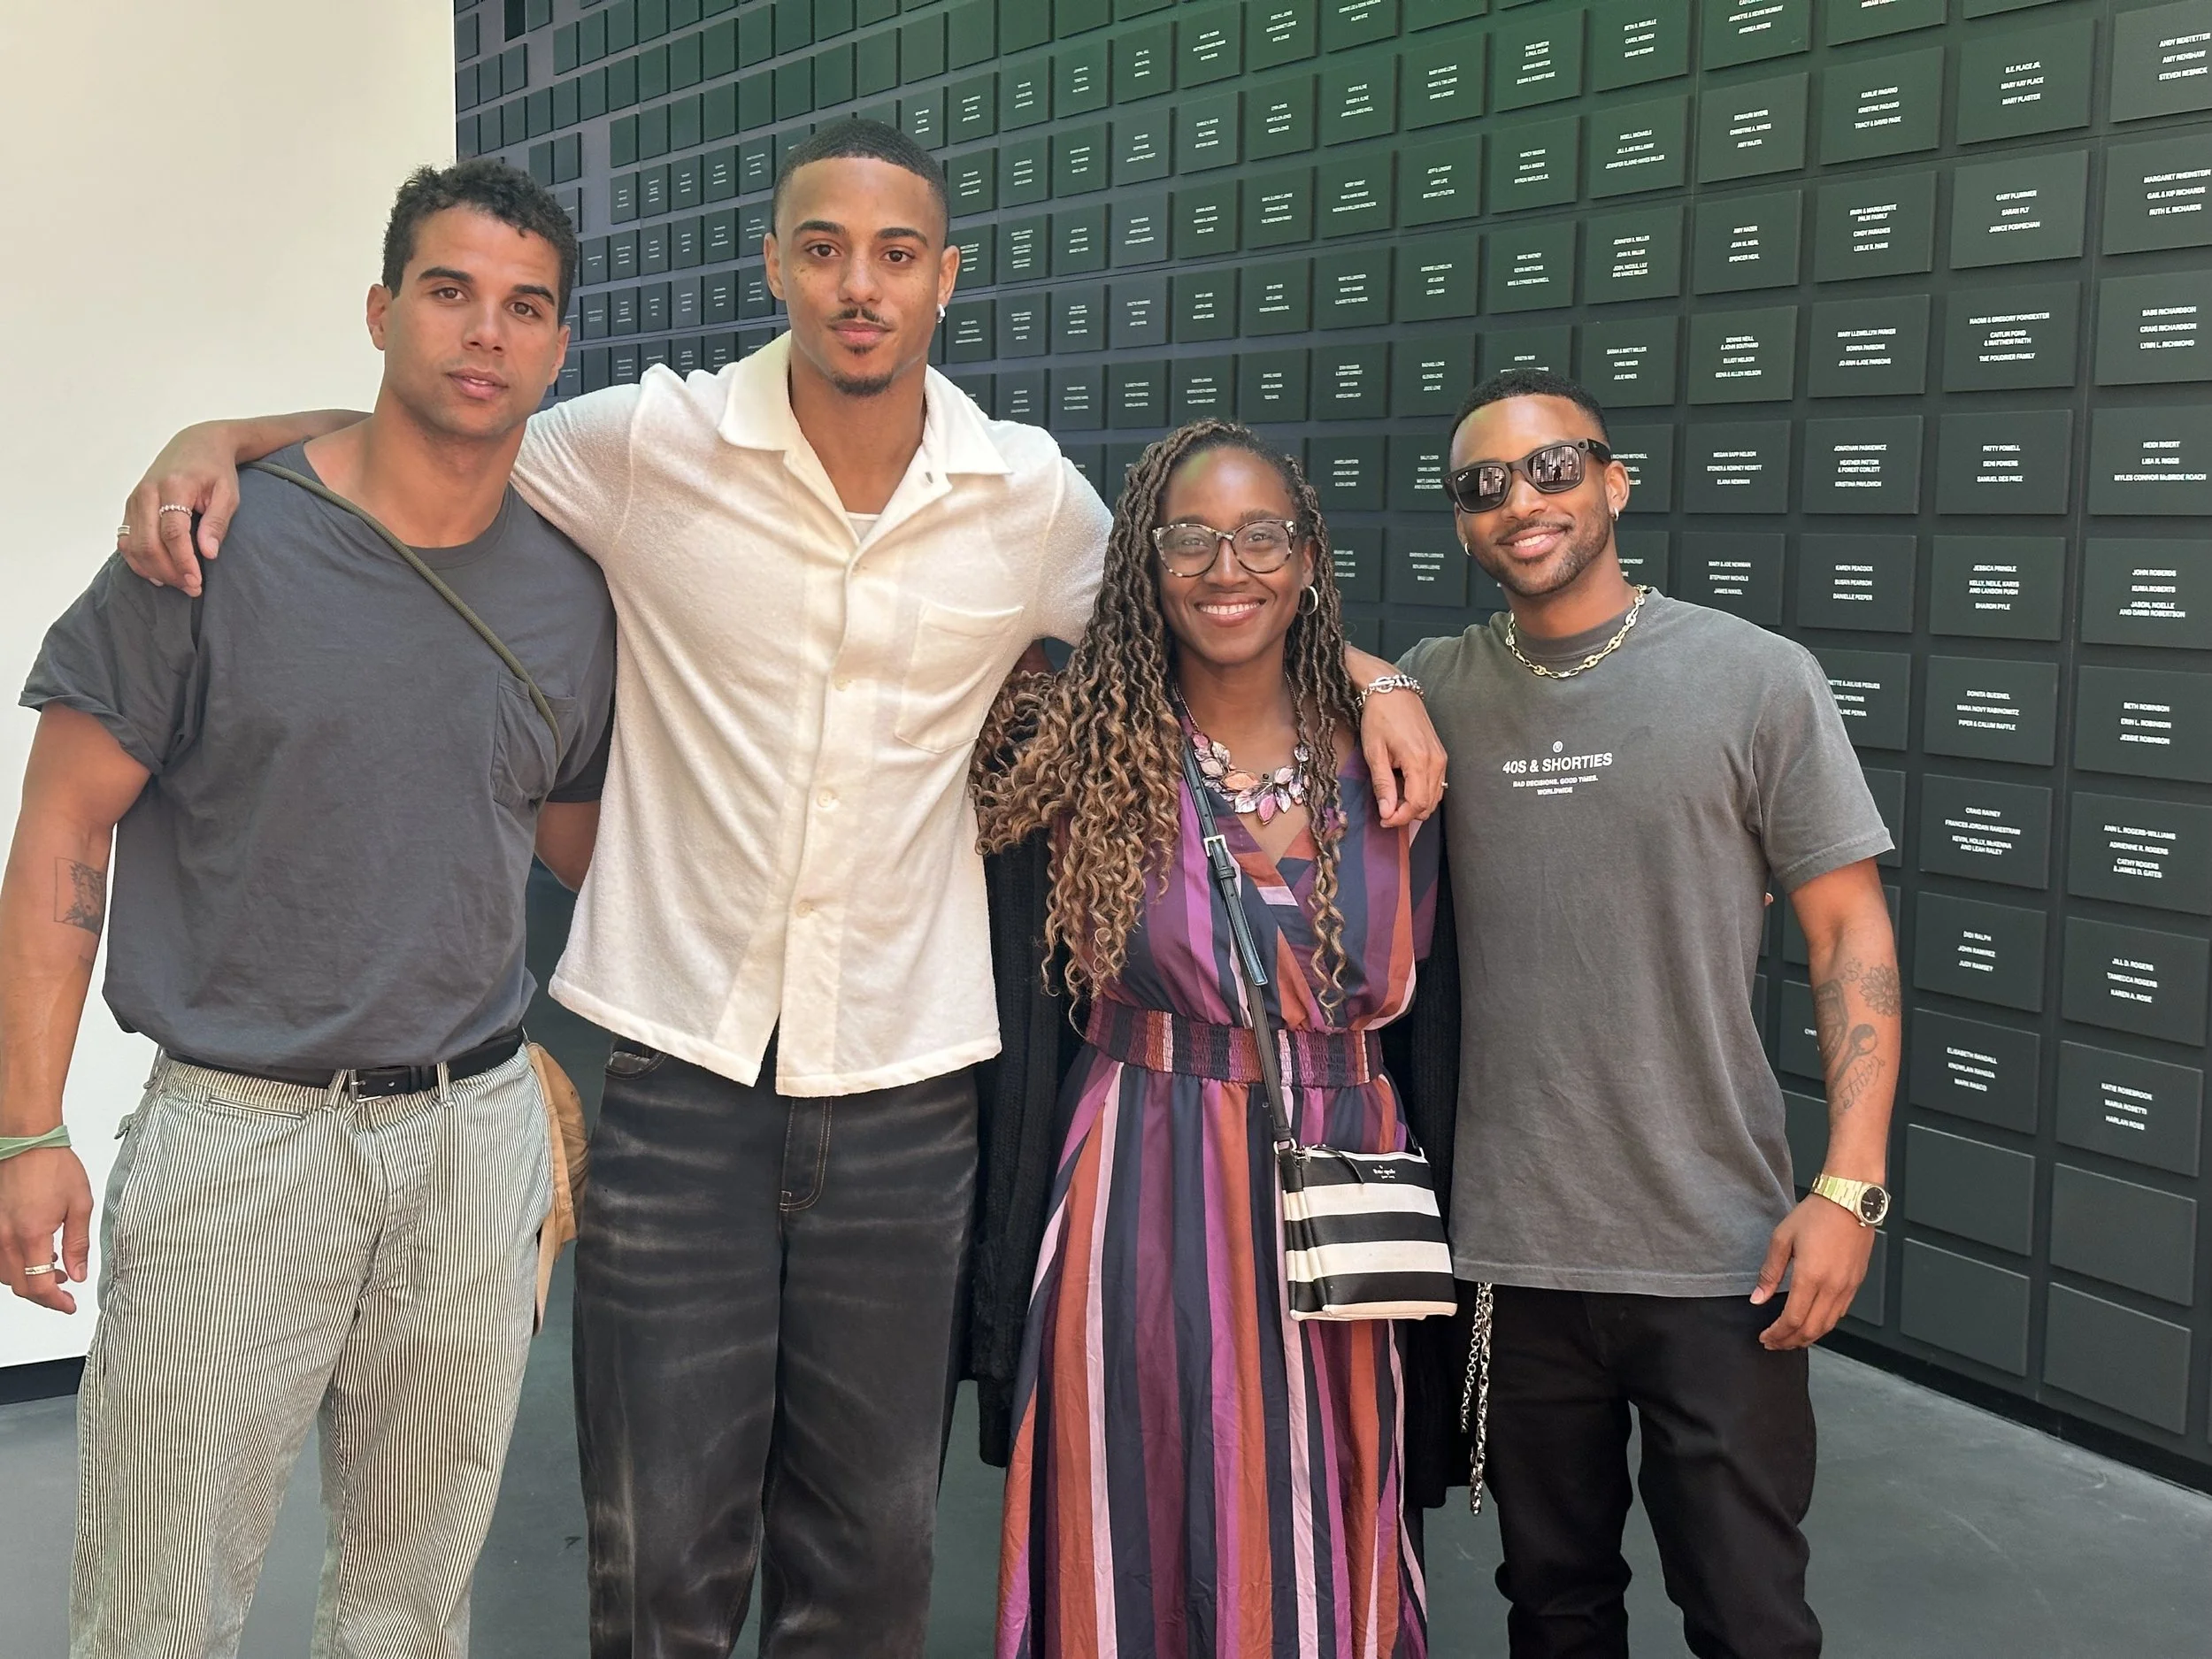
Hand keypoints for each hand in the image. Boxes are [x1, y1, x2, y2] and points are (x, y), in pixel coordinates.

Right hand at [0, 1147, 94, 1313]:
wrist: (27, 1144)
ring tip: (57, 1274)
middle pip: (20, 1285)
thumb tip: (79, 1273)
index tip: (69, 1305)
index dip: (55, 1301)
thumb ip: (77, 1244)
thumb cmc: (53, 1167)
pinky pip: (1, 1258)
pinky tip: (38, 1257)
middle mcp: (7, 1238)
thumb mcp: (79, 1205)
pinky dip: (17, 1266)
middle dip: (43, 1296)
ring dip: (29, 1281)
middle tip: (65, 1294)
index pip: (39, 1285)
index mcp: (32, 1235)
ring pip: (7, 1275)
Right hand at [120, 422, 244, 595]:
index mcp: (173, 486)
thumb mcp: (228, 493)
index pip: (172, 532)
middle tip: (191, 588)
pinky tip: (158, 574)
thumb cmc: (215, 470)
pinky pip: (125, 539)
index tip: (197, 582)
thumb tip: (208, 553)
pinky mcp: (130, 506)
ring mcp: (135, 499)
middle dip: (169, 571)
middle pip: (148, 542)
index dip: (183, 561)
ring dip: (154, 570)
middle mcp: (147, 492)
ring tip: (179, 584)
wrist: (196, 444)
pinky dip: (138, 560)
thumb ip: (217, 522)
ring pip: (133, 544)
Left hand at [1357, 687, 1446, 826]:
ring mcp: (1441, 759)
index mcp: (1419, 761)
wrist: (1393, 692)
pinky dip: (1423, 793)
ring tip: (1393, 799)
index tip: (1383, 819)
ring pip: (1435, 797)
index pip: (1417, 804)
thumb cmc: (1379, 719)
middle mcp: (1436, 762)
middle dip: (1407, 814)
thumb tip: (1387, 813)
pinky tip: (1404, 787)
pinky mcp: (1441, 755)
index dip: (1400, 818)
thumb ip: (1383, 785)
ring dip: (1415, 805)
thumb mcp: (1374, 753)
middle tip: (1385, 810)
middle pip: (1429, 804)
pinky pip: (1437, 784)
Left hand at [1751, 1195, 1875, 1349]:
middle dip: (1790, 1342)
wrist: (1850, 1200)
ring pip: (1828, 1325)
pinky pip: (1840, 1313)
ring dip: (1808, 1337)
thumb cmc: (1815, 1215)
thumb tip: (1757, 1299)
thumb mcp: (1782, 1239)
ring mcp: (1848, 1287)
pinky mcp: (1857, 1283)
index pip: (1793, 1320)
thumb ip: (1770, 1273)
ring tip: (1790, 1339)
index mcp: (1810, 1277)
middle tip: (1774, 1344)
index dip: (1777, 1334)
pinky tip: (1812, 1323)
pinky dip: (1824, 1325)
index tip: (1764, 1338)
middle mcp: (1832, 1287)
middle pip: (1811, 1329)